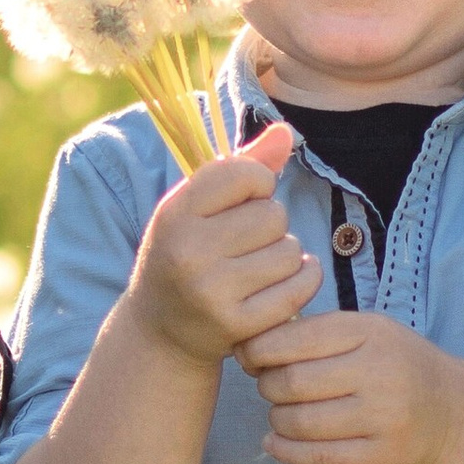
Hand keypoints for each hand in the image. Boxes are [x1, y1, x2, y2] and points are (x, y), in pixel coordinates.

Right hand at [124, 123, 315, 369]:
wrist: (161, 331)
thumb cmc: (185, 254)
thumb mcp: (197, 207)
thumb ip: (241, 167)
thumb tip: (286, 131)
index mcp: (175, 213)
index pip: (246, 174)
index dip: (258, 183)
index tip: (244, 200)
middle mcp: (188, 251)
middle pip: (273, 215)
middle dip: (271, 225)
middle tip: (248, 242)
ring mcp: (211, 291)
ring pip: (289, 251)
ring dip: (285, 255)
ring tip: (259, 266)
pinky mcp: (237, 325)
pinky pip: (299, 287)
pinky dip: (303, 280)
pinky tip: (284, 283)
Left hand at [240, 307, 463, 463]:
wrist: (450, 410)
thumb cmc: (394, 365)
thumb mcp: (366, 332)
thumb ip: (314, 333)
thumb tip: (249, 347)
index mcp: (370, 332)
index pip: (295, 338)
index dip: (259, 350)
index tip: (250, 357)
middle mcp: (379, 372)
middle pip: (292, 383)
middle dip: (267, 386)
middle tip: (270, 388)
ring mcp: (383, 418)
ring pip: (300, 423)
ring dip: (276, 420)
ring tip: (282, 415)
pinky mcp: (381, 456)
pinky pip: (317, 458)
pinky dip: (285, 452)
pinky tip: (275, 443)